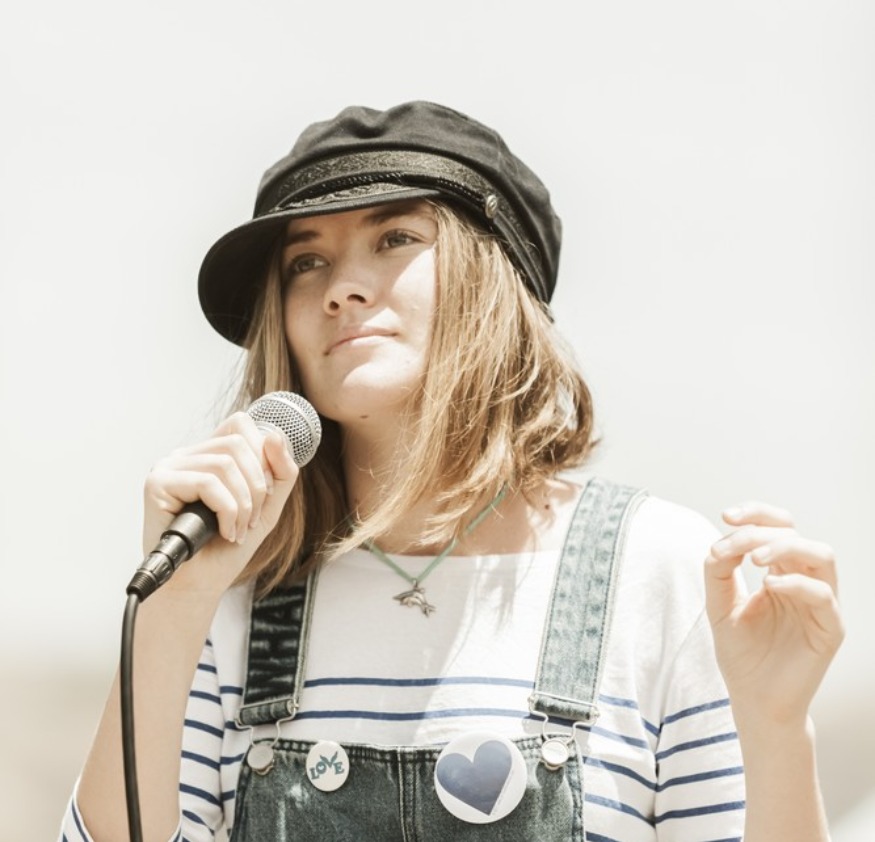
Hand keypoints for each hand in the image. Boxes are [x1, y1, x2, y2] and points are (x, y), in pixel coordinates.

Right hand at [141, 411, 298, 589]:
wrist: (198, 585)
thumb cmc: (227, 546)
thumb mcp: (268, 506)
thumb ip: (281, 473)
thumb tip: (276, 436)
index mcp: (208, 454)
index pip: (241, 424)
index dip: (263, 454)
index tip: (266, 492)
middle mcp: (186, 455)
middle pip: (238, 442)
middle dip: (257, 485)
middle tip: (251, 519)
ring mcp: (168, 467)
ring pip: (225, 463)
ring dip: (243, 503)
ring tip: (237, 529)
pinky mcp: (157, 484)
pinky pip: (208, 483)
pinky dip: (227, 511)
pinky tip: (224, 532)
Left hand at [704, 501, 843, 728]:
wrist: (753, 699)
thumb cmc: (741, 653)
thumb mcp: (719, 605)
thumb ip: (719, 572)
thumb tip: (722, 541)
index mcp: (780, 571)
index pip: (778, 526)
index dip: (756, 513)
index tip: (726, 516)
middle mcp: (803, 581)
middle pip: (796, 533)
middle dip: (761, 530)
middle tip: (734, 544)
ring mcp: (820, 604)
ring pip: (821, 554)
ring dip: (785, 547)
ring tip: (755, 559)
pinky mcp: (830, 628)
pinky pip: (824, 595)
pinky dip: (797, 583)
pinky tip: (769, 586)